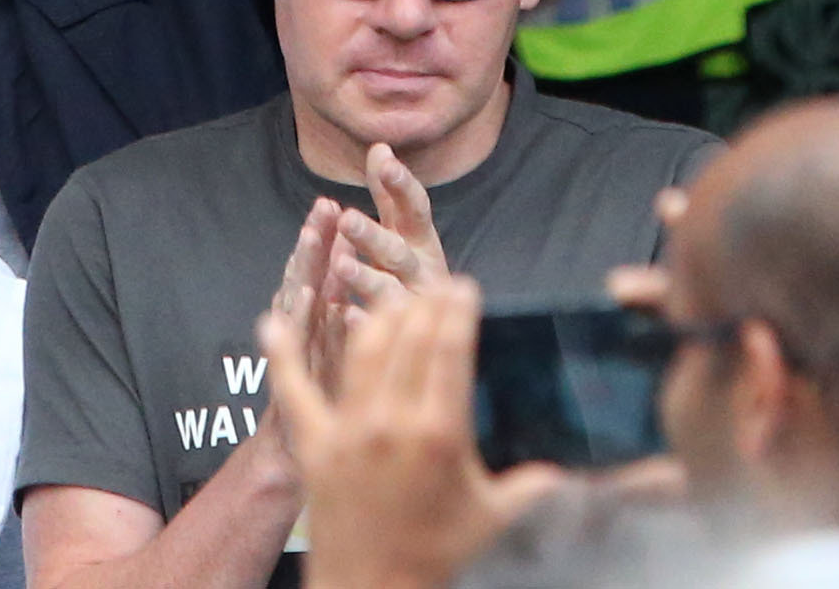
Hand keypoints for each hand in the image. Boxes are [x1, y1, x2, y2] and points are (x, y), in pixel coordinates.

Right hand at [256, 198, 347, 482]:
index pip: (320, 273)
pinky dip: (302, 319)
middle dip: (318, 243)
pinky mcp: (294, 383)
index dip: (325, 241)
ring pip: (301, 307)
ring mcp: (300, 360)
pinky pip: (302, 348)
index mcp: (318, 325)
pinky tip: (309, 294)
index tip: (334, 204)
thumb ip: (350, 321)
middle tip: (325, 204)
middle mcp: (305, 338)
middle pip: (308, 280)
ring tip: (313, 231)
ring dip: (307, 268)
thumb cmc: (331, 413)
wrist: (297, 464)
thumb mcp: (344, 359)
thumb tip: (365, 282)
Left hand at [260, 273, 563, 588]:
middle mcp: (393, 422)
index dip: (457, 308)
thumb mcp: (491, 517)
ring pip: (362, 348)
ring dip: (375, 312)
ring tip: (388, 295)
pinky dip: (281, 353)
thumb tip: (565, 469)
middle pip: (409, 337)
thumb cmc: (434, 556)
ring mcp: (349, 429)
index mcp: (441, 433)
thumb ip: (530, 485)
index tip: (463, 286)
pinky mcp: (314, 444)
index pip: (451, 348)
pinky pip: (293, 389)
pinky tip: (273, 321)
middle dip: (423, 300)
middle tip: (431, 282)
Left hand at [329, 142, 450, 314]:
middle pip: (398, 251)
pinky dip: (362, 321)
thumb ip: (389, 192)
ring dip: (366, 277)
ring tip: (341, 265)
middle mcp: (421, 271)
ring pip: (389, 291)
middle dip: (373, 236)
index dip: (403, 185)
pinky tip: (344, 312)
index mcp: (421, 240)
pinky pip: (377, 329)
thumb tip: (379, 146)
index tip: (385, 162)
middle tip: (348, 219)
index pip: (416, 208)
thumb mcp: (404, 228)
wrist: (436, 330)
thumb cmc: (411, 267)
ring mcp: (411, 305)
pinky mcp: (398, 337)